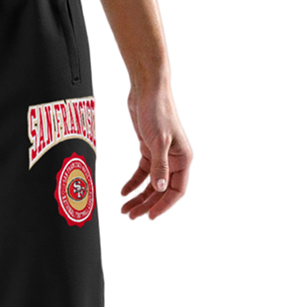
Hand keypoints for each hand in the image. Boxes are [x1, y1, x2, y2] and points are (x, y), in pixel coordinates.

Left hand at [120, 85, 192, 219]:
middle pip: (161, 190)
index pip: (176, 190)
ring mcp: (161, 154)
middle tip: (132, 216)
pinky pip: (142, 172)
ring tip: (125, 209)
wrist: (147, 89)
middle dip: (147, 204)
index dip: (164, 205)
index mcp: (183, 158)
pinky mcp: (149, 149)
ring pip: (151, 183)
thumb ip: (159, 166)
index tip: (150, 216)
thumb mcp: (158, 141)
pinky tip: (124, 191)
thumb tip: (160, 188)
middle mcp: (174, 158)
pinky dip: (133, 183)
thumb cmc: (157, 110)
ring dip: (139, 197)